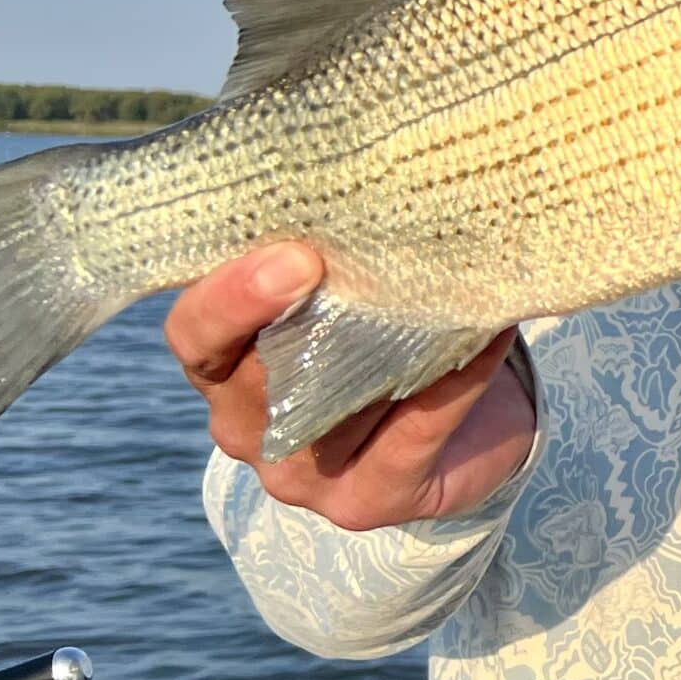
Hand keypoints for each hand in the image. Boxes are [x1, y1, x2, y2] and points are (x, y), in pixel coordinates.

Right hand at [165, 243, 537, 531]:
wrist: (462, 430)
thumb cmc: (386, 337)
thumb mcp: (340, 295)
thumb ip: (326, 256)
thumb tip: (361, 178)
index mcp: (222, 369)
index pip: (193, 337)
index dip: (227, 299)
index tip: (289, 252)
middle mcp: (249, 430)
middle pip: (251, 379)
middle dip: (295, 319)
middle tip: (336, 262)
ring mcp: (305, 478)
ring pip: (335, 409)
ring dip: (391, 340)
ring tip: (438, 281)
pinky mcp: (371, 501)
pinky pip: (413, 435)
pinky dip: (454, 382)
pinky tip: (487, 334)